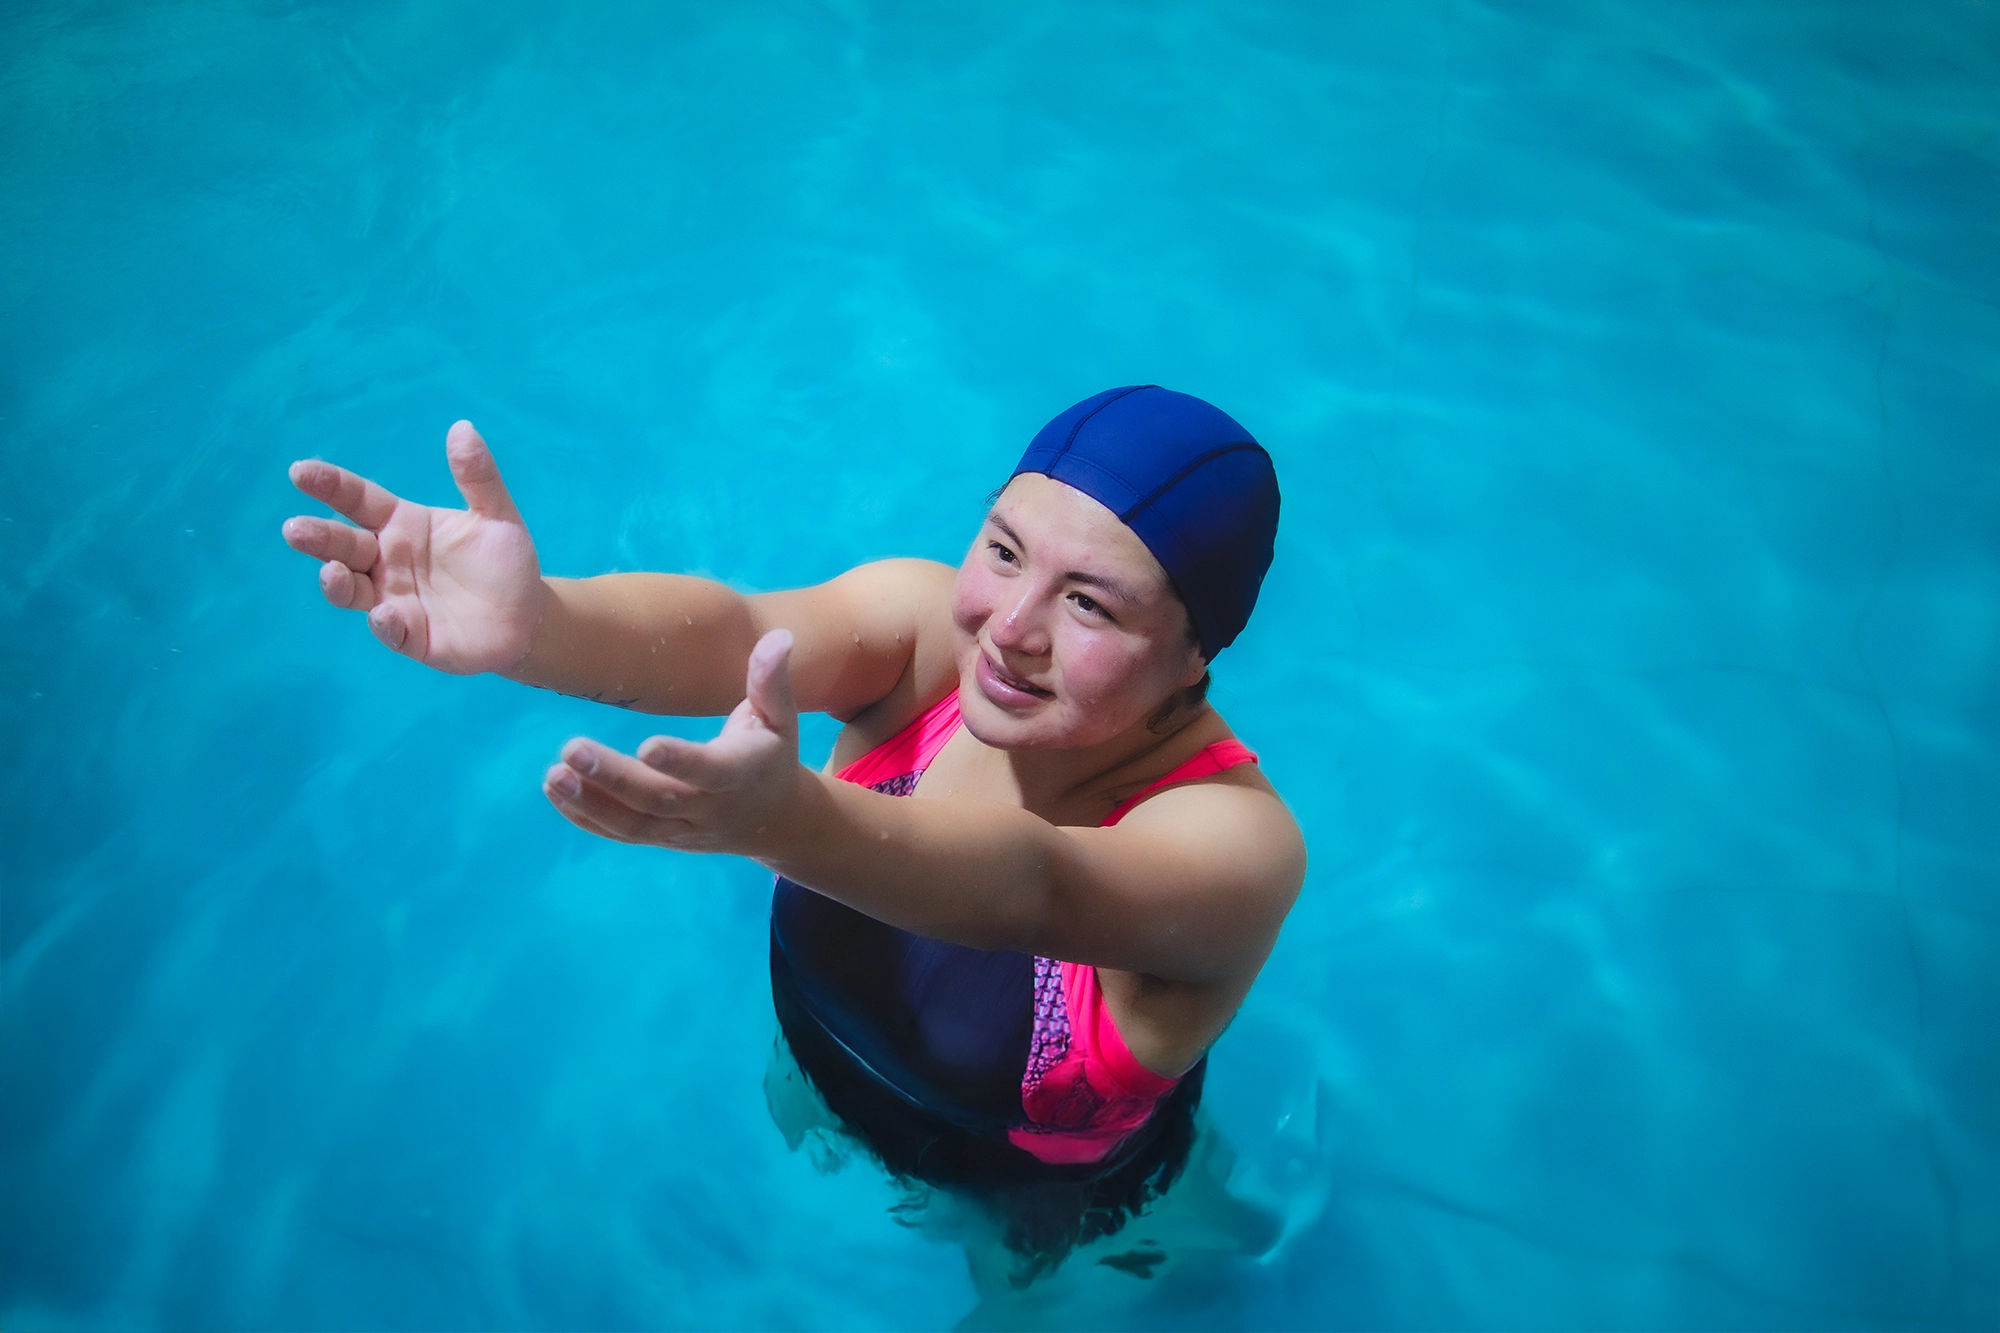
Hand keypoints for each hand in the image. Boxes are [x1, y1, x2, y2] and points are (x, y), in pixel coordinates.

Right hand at [283, 420, 543, 673]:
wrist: (526, 616)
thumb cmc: (502, 562)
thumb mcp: (496, 515)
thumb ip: (478, 477)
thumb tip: (462, 428)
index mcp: (402, 524)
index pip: (357, 500)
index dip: (330, 485)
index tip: (300, 472)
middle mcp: (387, 560)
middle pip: (343, 545)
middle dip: (317, 537)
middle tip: (295, 529)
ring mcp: (393, 599)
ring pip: (351, 590)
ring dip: (336, 582)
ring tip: (331, 571)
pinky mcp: (410, 635)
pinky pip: (389, 630)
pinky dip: (383, 623)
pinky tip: (384, 614)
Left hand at [542, 629, 807, 854]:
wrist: (773, 820)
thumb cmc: (772, 754)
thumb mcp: (781, 719)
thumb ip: (771, 681)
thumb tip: (778, 636)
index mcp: (740, 773)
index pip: (709, 771)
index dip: (680, 761)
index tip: (645, 744)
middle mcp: (709, 808)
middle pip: (658, 800)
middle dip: (614, 779)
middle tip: (571, 750)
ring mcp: (681, 829)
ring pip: (633, 825)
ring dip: (590, 803)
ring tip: (552, 775)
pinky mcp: (661, 837)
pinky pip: (621, 834)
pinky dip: (585, 817)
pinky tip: (554, 790)